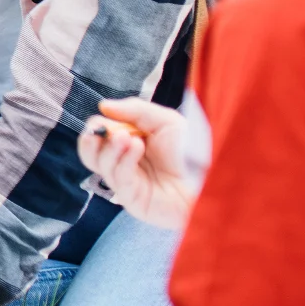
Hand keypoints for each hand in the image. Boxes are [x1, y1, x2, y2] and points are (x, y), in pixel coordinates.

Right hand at [80, 96, 194, 230]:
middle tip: (100, 128)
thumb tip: (102, 105)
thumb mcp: (166, 121)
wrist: (213, 179)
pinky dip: (123, 160)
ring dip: (109, 147)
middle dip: (93, 137)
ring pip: (99, 164)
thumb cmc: (193, 150)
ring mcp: (127, 183)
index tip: (104, 118)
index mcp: (130, 144)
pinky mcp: (132, 199)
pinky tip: (136, 147)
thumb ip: (135, 110)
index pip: (100, 134)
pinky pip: (117, 178)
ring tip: (126, 137)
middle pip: (90, 152)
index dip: (98, 126)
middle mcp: (125, 163)